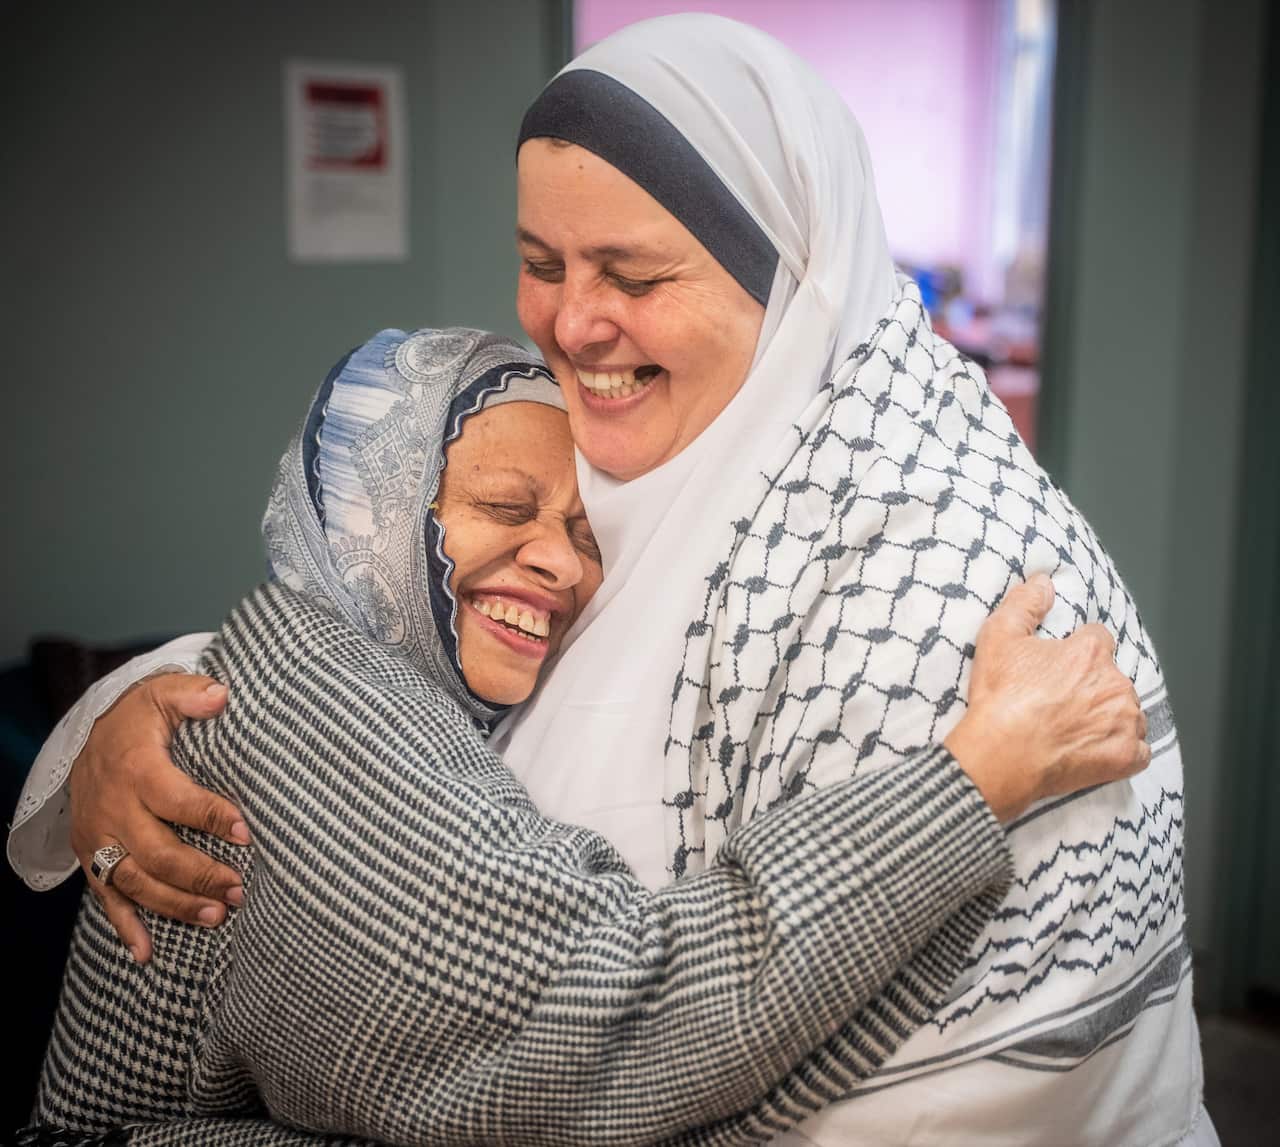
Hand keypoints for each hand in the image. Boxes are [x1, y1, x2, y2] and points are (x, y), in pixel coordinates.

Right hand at [69, 673, 248, 962]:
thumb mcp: (162, 694)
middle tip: (240, 889)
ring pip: (135, 882)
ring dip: (175, 905)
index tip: (246, 833)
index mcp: (136, 770)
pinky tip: (147, 953)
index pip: (176, 800)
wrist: (88, 735)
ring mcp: (100, 839)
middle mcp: (113, 810)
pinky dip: (125, 928)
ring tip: (218, 916)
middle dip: (200, 875)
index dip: (211, 817)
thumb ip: (192, 694)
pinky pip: (106, 898)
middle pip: (156, 852)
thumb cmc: (139, 717)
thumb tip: (221, 695)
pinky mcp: (92, 858)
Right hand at [945, 574, 1149, 822]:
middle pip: (1114, 676)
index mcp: (1090, 653)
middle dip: (1094, 685)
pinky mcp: (1124, 756)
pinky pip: (1139, 750)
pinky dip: (1124, 748)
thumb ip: (1024, 603)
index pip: (1099, 639)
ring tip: (1077, 726)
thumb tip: (1044, 582)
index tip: (1060, 666)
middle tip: (1061, 700)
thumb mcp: (998, 637)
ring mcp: (1124, 722)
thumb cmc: (999, 698)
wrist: (999, 755)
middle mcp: (1115, 684)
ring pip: (1130, 711)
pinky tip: (1098, 748)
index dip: (1077, 650)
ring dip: (1111, 715)